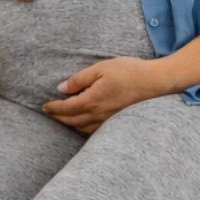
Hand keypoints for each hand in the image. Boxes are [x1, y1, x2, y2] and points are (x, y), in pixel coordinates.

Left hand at [42, 56, 170, 133]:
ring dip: (70, 125)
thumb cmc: (128, 72)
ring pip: (83, 128)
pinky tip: (82, 124)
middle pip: (72, 121)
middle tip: (48, 114)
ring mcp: (109, 120)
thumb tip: (61, 88)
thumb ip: (79, 79)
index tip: (44, 107)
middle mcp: (98, 114)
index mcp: (91, 101)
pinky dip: (84, 128)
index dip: (53, 108)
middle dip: (58, 118)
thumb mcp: (100, 68)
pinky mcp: (117, 120)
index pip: (66, 108)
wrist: (155, 82)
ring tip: (61, 119)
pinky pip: (96, 130)